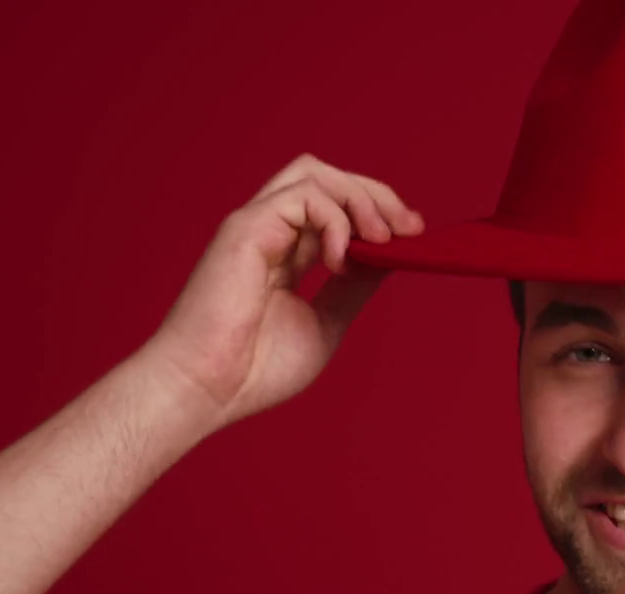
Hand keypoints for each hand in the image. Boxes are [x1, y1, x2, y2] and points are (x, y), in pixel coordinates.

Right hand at [144, 153, 424, 429]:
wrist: (210, 389)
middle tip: (410, 228)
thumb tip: (388, 257)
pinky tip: (340, 260)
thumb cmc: (255, 369)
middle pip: (328, 177)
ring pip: (315, 173)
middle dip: (376, 194)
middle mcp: (269, 231)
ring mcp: (256, 225)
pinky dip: (334, 219)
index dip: (377, 211)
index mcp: (286, 253)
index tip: (414, 235)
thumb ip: (353, 287)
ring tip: (383, 237)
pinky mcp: (246, 227)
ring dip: (360, 198)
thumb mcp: (325, 323)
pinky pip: (303, 195)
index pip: (335, 207)